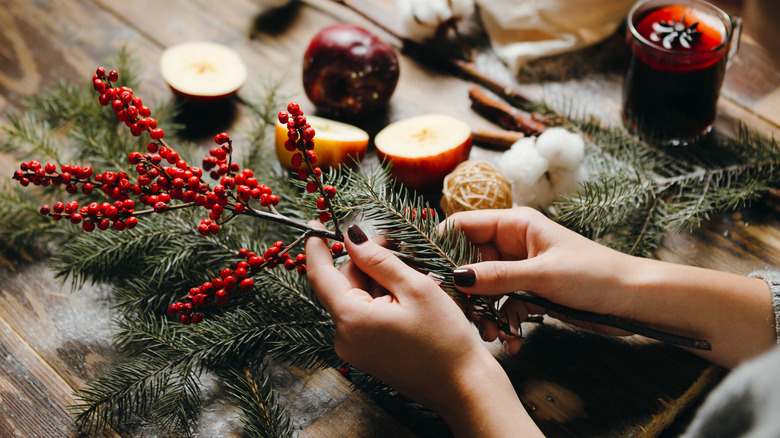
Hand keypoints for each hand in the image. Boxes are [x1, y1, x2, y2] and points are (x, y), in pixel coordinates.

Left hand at [305, 222, 541, 436]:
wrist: (463, 388)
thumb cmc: (445, 339)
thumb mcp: (415, 288)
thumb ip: (378, 259)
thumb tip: (351, 235)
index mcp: (351, 319)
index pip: (319, 274)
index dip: (316, 245)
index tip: (315, 223)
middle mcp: (343, 337)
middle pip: (341, 284)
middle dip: (363, 261)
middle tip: (395, 243)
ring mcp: (353, 349)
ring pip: (354, 298)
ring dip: (375, 280)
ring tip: (410, 276)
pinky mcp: (365, 355)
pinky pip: (363, 316)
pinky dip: (379, 299)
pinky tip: (406, 299)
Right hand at [447, 207, 775, 367]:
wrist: (635, 301)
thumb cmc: (595, 276)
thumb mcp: (542, 275)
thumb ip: (496, 276)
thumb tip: (456, 277)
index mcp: (515, 224)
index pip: (463, 226)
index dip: (443, 247)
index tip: (430, 276)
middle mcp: (513, 243)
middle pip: (468, 260)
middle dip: (464, 290)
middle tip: (463, 315)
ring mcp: (519, 268)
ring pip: (483, 287)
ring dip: (484, 311)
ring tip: (492, 333)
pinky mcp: (528, 291)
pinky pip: (501, 303)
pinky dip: (501, 320)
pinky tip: (510, 338)